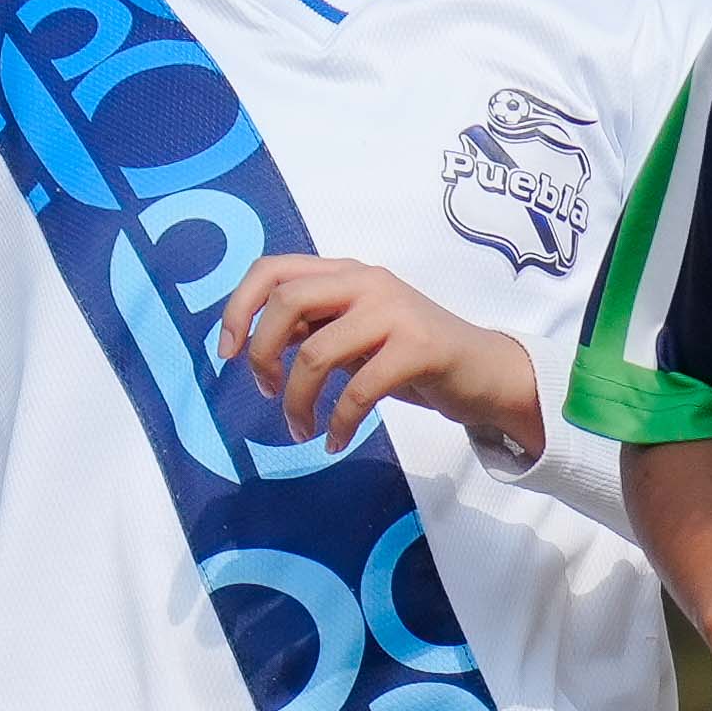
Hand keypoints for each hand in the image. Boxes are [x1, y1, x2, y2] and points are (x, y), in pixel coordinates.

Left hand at [222, 258, 544, 462]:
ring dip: (298, 401)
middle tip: (268, 392)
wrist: (484, 371)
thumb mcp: (355, 331)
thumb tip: (253, 342)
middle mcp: (366, 281)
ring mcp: (394, 311)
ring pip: (317, 352)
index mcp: (345, 272)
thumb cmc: (411, 356)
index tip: (227, 353)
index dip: (238, 308)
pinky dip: (339, 423)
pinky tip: (336, 441)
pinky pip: (358, 389)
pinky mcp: (419, 348)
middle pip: (286, 301)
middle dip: (262, 354)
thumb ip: (313, 325)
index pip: (272, 269)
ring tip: (301, 431)